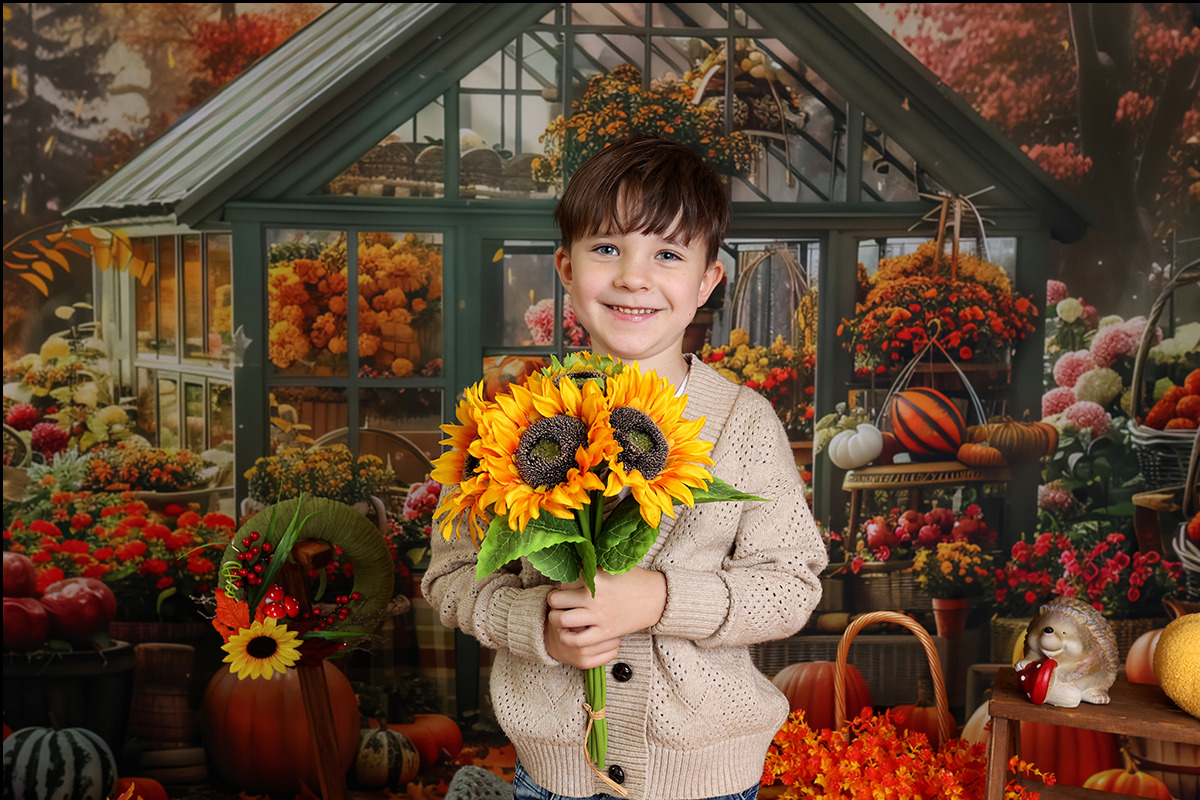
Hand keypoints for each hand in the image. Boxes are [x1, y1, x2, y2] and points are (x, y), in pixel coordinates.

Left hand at [543, 568, 666, 668]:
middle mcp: (593, 597)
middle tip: (557, 601)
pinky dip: (567, 638)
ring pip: (561, 620)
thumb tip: (574, 558)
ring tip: (559, 616)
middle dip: (553, 600)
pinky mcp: (605, 632)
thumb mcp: (613, 565)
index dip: (562, 582)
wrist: (657, 598)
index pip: (564, 579)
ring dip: (555, 618)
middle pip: (556, 599)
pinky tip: (567, 633)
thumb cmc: (635, 579)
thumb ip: (593, 564)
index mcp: (594, 577)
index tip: (566, 585)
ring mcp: (598, 616)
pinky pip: (578, 640)